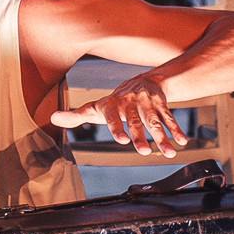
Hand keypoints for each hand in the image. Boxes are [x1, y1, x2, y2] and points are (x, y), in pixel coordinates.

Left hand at [51, 74, 190, 156]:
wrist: (142, 82)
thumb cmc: (113, 102)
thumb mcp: (94, 108)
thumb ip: (76, 116)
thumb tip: (51, 118)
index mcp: (112, 104)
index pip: (113, 116)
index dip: (117, 127)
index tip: (121, 140)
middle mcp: (129, 101)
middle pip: (135, 121)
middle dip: (140, 135)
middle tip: (144, 151)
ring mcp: (146, 102)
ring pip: (154, 121)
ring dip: (163, 136)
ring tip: (169, 152)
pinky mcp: (161, 103)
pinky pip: (169, 117)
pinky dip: (176, 129)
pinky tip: (181, 141)